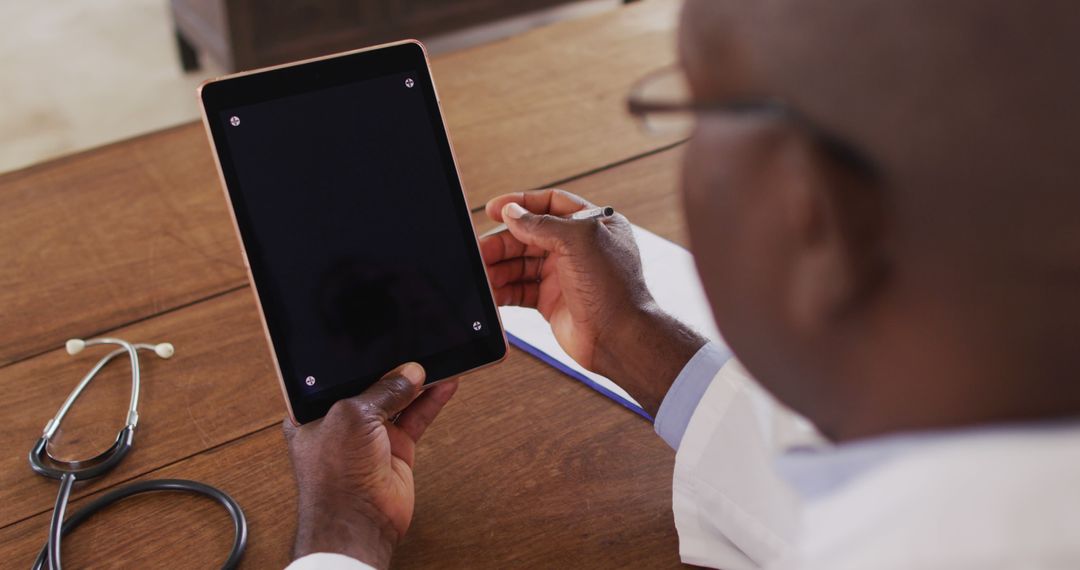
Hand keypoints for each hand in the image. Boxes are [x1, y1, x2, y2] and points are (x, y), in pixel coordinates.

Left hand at [284, 363, 457, 568]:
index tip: (381, 339)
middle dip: (393, 367)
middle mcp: (343, 421)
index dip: (359, 357)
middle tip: (413, 347)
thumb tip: (410, 373)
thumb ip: (382, 390)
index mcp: (316, 410)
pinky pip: (416, 417)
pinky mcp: (397, 448)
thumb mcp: (352, 417)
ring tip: (436, 359)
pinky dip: (431, 400)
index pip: (340, 374)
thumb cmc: (335, 477)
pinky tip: (444, 383)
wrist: (358, 523)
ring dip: (417, 382)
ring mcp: (371, 436)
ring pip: (399, 399)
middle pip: (373, 384)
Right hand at [482, 189, 706, 413]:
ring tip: (481, 273)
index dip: (521, 204)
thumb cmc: (613, 288)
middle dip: (503, 241)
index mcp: (590, 225)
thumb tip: (513, 213)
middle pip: (529, 235)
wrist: (619, 337)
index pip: (550, 204)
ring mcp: (564, 275)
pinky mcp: (551, 301)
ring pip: (521, 263)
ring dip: (499, 266)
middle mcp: (577, 249)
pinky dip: (503, 289)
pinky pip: (520, 289)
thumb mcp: (578, 241)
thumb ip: (542, 224)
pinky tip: (491, 291)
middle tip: (480, 249)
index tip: (493, 208)